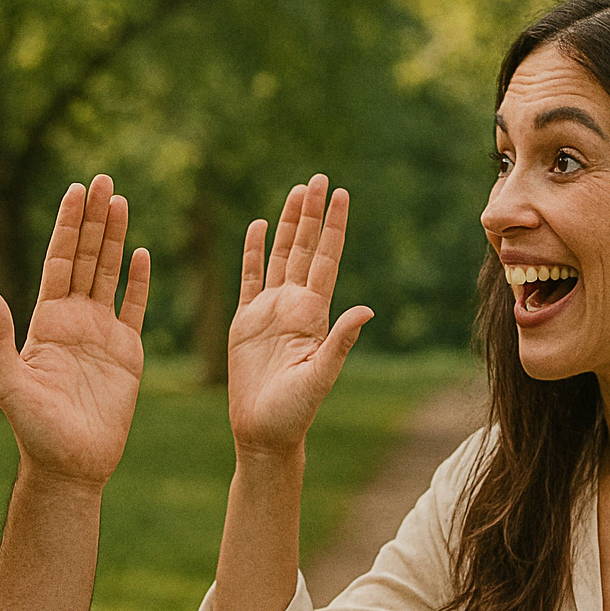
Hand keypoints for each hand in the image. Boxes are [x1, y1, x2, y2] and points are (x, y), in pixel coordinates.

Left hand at [0, 174, 150, 484]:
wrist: (71, 465)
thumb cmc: (34, 431)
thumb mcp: (9, 382)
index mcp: (46, 321)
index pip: (59, 261)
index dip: (67, 225)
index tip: (75, 191)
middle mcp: (75, 320)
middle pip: (85, 258)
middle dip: (94, 219)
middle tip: (103, 180)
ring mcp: (103, 334)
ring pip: (110, 274)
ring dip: (116, 238)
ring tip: (121, 202)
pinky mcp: (127, 353)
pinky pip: (135, 308)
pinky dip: (139, 281)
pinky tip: (141, 253)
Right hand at [227, 173, 372, 453]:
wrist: (263, 432)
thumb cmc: (295, 411)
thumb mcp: (321, 375)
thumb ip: (340, 340)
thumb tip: (365, 310)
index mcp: (314, 314)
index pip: (326, 258)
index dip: (333, 226)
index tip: (341, 194)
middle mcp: (294, 305)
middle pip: (304, 248)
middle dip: (312, 214)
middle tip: (318, 179)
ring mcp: (269, 310)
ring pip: (279, 255)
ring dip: (288, 224)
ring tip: (296, 192)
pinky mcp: (244, 320)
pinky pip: (249, 277)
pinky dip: (252, 251)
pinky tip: (258, 226)